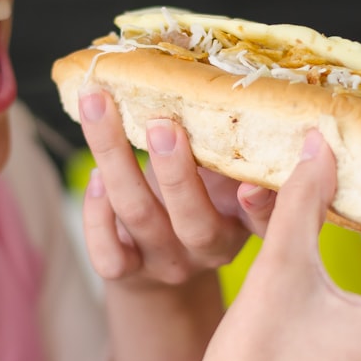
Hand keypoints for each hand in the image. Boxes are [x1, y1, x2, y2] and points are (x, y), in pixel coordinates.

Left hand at [77, 90, 276, 360]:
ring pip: (139, 216)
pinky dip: (95, 211)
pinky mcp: (128, 272)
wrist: (162, 256)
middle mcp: (209, 249)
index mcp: (243, 223)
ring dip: (116, 159)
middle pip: (195, 222)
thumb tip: (218, 88)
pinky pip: (107, 254)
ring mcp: (166, 263)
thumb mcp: (221, 173)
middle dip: (175, 172)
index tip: (251, 185)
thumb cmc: (197, 194)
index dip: (262, 207)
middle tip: (160, 124)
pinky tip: (95, 175)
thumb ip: (225, 144)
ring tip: (99, 107)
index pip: (264, 222)